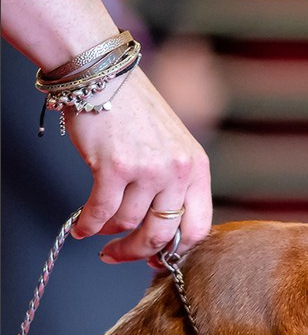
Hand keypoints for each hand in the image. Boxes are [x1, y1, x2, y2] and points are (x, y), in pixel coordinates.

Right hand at [67, 66, 211, 263]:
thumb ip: (174, 186)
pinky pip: (101, 211)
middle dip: (137, 253)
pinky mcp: (115, 167)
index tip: (157, 259)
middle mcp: (177, 171)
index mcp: (197, 169)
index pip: (198, 228)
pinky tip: (82, 228)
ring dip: (109, 234)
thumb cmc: (135, 112)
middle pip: (161, 234)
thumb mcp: (173, 148)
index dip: (176, 251)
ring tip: (97, 232)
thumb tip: (159, 231)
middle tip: (119, 255)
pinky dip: (89, 224)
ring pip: (128, 224)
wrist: (103, 74)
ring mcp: (147, 169)